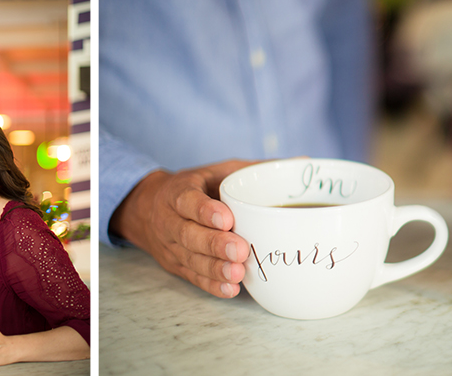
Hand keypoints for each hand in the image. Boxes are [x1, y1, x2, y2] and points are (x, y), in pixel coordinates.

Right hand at [110, 160, 254, 297]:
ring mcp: (170, 246)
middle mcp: (169, 219)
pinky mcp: (177, 266)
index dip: (205, 211)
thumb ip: (252, 169)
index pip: (187, 200)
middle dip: (214, 244)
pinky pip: (193, 277)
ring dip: (215, 268)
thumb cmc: (198, 188)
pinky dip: (212, 285)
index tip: (227, 219)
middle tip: (240, 250)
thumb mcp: (218, 170)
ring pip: (190, 258)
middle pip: (187, 234)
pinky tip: (230, 289)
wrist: (151, 209)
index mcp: (178, 191)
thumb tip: (300, 162)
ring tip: (238, 273)